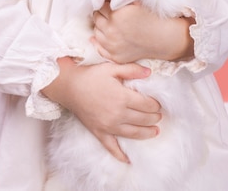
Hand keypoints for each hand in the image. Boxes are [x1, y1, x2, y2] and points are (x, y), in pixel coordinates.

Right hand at [42, 57, 160, 161]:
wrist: (69, 86)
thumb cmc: (90, 75)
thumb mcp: (111, 67)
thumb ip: (131, 70)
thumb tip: (149, 72)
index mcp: (122, 97)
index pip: (146, 105)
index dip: (155, 105)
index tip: (158, 104)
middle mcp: (117, 114)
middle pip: (142, 119)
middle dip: (154, 118)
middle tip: (159, 116)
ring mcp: (108, 126)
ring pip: (133, 134)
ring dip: (146, 133)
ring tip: (155, 131)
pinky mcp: (99, 132)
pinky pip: (111, 147)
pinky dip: (120, 154)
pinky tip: (128, 160)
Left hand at [92, 1, 194, 63]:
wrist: (163, 38)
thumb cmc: (151, 17)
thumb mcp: (135, 2)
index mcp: (116, 15)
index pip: (100, 6)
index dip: (105, 3)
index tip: (109, 3)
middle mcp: (111, 31)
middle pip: (96, 18)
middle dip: (101, 14)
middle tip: (108, 12)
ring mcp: (112, 45)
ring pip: (96, 32)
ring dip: (100, 27)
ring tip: (109, 23)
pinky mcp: (115, 56)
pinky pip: (100, 48)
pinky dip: (100, 42)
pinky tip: (102, 37)